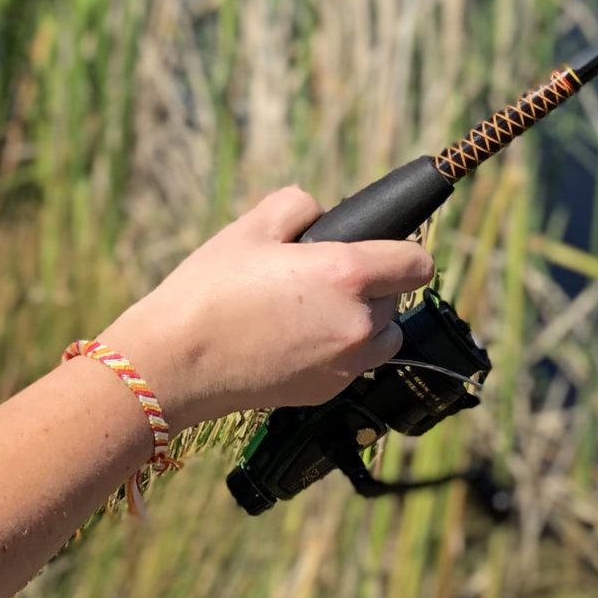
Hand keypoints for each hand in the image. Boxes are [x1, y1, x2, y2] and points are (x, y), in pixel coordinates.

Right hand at [98, 187, 435, 433]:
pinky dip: (335, 350)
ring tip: (308, 313)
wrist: (180, 360)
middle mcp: (359, 323)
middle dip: (367, 285)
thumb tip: (320, 214)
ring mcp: (348, 363)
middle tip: (314, 279)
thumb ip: (295, 206)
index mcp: (344, 274)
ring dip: (361, 321)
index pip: (417, 263)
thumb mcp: (247, 228)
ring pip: (382, 336)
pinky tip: (288, 340)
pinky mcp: (330, 391)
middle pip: (396, 298)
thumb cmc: (210, 288)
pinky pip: (353, 363)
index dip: (400, 251)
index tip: (376, 250)